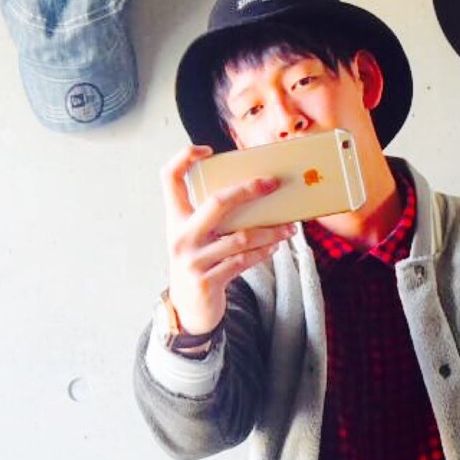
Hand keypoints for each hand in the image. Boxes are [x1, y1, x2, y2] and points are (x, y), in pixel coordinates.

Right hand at [160, 143, 295, 335]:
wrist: (189, 310)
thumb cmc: (199, 263)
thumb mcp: (196, 237)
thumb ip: (212, 217)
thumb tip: (255, 195)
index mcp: (175, 219)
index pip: (170, 178)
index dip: (183, 158)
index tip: (206, 149)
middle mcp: (181, 236)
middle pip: (217, 202)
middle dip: (249, 190)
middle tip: (273, 183)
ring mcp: (193, 260)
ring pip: (240, 237)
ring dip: (270, 231)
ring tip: (289, 228)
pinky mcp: (208, 281)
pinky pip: (243, 261)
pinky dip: (263, 252)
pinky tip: (275, 246)